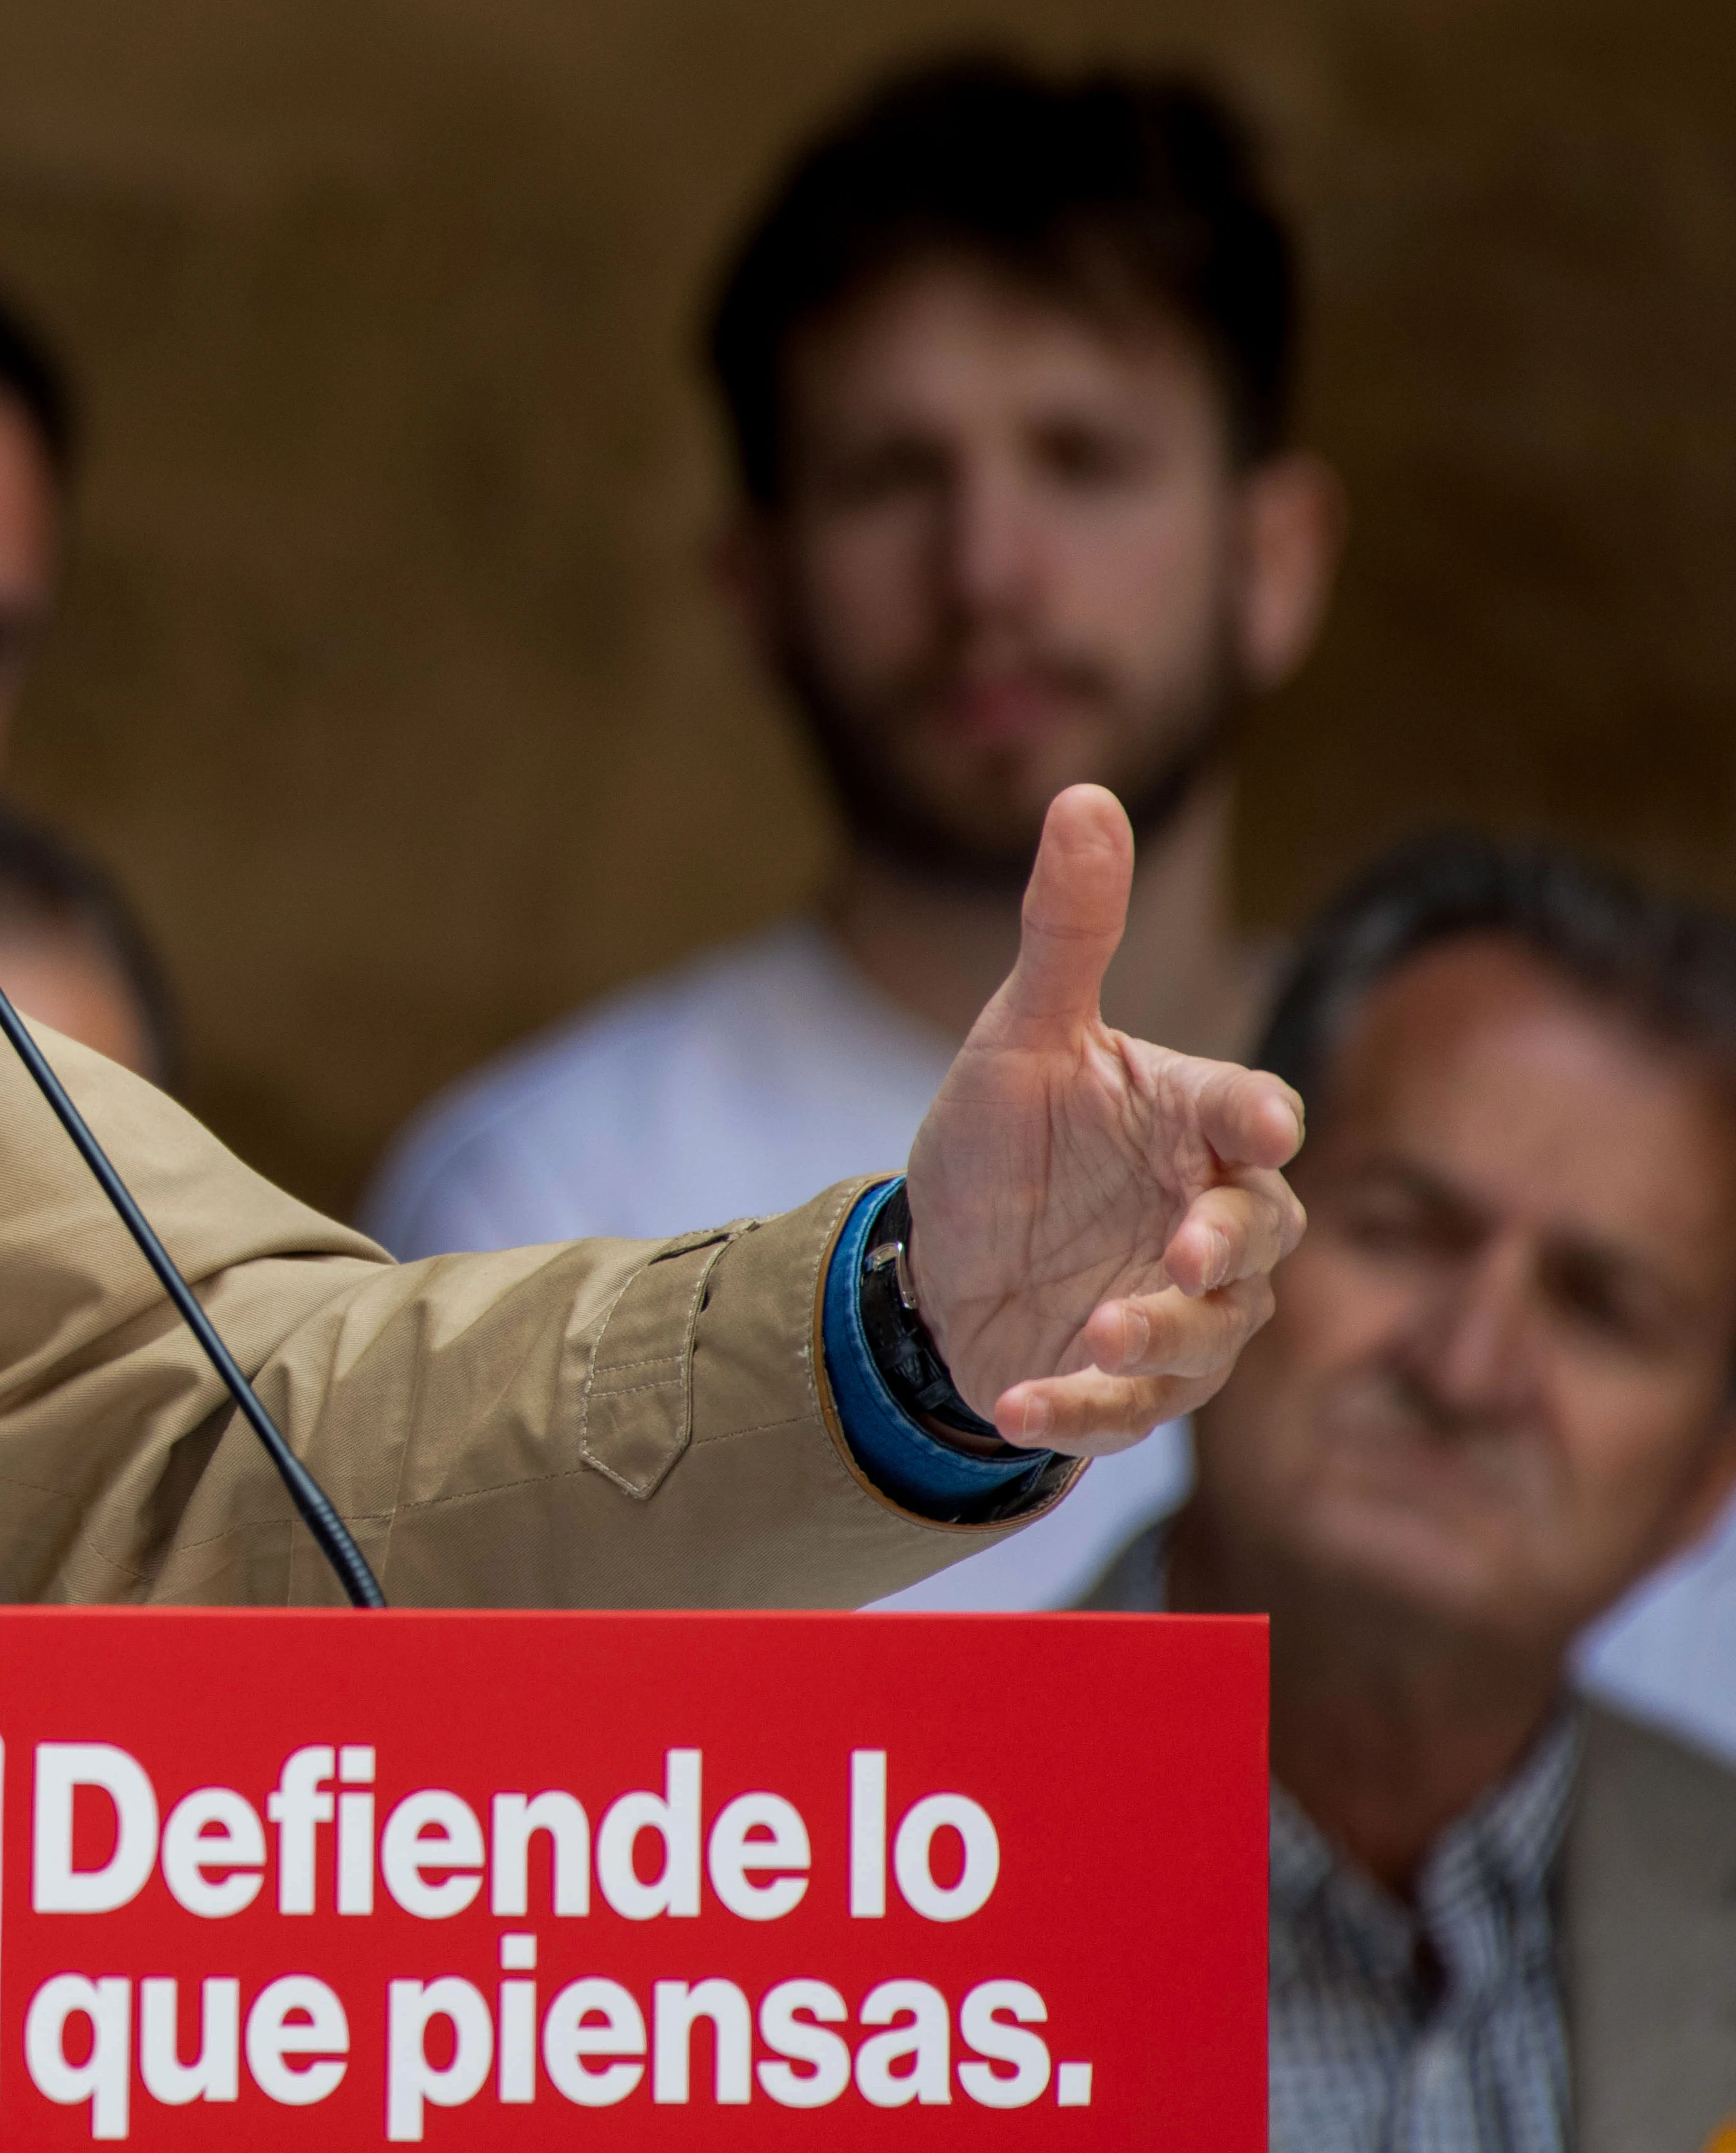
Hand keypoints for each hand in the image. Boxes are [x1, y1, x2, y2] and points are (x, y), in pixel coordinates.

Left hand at [898, 783, 1309, 1452]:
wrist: (945, 1255)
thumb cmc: (1005, 1136)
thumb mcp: (1017, 1033)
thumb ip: (1067, 929)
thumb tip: (1084, 794)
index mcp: (1190, 1124)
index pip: (1251, 1114)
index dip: (1258, 1120)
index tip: (1258, 1127)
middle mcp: (1206, 1217)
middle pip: (1259, 1234)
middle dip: (1226, 1246)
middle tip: (1181, 1251)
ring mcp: (1180, 1309)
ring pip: (1210, 1334)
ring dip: (1158, 1337)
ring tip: (1096, 1328)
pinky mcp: (1132, 1383)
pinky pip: (1127, 1409)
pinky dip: (1079, 1411)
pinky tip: (1017, 1406)